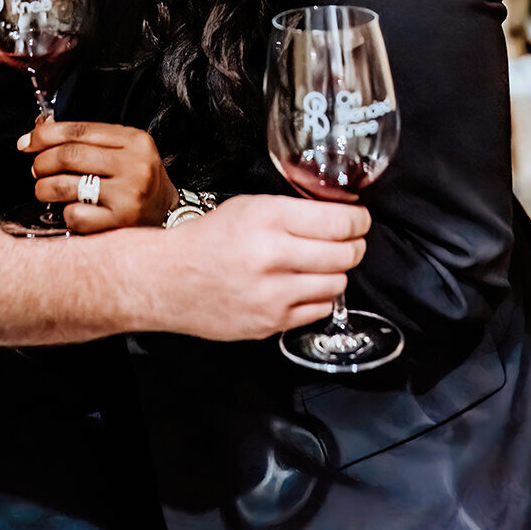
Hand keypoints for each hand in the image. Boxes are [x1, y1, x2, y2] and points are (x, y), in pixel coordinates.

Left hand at [19, 119, 177, 232]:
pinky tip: (72, 211)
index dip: (45, 135)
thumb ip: (87, 139)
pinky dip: (66, 213)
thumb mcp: (123, 150)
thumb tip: (42, 128)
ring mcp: (128, 195)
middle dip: (42, 162)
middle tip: (36, 169)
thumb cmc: (139, 179)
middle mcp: (134, 165)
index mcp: (134, 140)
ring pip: (67, 185)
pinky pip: (76, 215)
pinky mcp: (120, 223)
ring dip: (45, 188)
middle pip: (70, 156)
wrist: (168, 214)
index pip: (79, 130)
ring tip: (44, 190)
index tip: (26, 142)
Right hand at [153, 194, 370, 342]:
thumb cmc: (209, 239)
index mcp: (269, 217)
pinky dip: (319, 297)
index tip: (360, 220)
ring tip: (322, 264)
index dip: (359, 220)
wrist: (170, 279)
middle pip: (345, 254)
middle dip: (354, 245)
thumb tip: (339, 213)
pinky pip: (319, 310)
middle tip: (350, 241)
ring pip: (338, 283)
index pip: (339, 221)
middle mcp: (273, 255)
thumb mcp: (250, 206)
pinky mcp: (271, 322)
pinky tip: (303, 286)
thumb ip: (293, 210)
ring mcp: (273, 293)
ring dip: (336, 273)